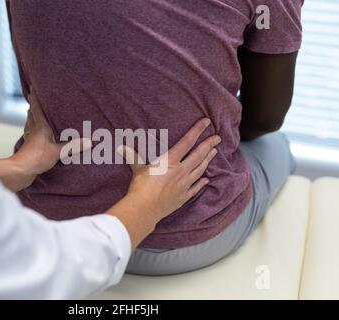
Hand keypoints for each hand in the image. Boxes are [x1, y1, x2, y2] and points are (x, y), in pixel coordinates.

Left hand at [0, 87, 90, 191]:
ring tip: (35, 113)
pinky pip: (31, 136)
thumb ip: (73, 146)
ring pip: (31, 125)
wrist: (20, 171)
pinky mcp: (30, 149)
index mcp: (40, 126)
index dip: (36, 98)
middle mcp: (34, 130)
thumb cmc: (36, 158)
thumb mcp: (57, 151)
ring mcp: (30, 140)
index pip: (37, 108)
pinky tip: (35, 135)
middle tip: (35, 98)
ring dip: (32, 118)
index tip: (34, 87)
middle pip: (32, 115)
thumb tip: (89, 141)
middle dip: (34, 106)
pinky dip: (33, 131)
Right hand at [107, 118, 219, 247]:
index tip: (206, 122)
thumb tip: (121, 147)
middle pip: (199, 155)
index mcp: (170, 161)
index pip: (187, 142)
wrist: (145, 209)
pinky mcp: (183, 197)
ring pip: (200, 170)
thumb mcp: (137, 169)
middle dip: (209, 145)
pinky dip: (202, 183)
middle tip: (218, 138)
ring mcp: (184, 185)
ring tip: (214, 153)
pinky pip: (196, 188)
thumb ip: (133, 157)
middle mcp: (181, 171)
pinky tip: (206, 180)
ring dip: (208, 160)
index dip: (197, 131)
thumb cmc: (140, 187)